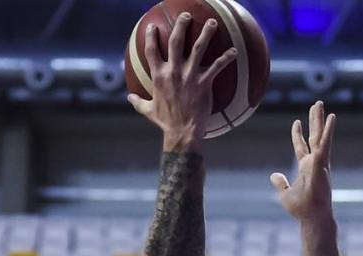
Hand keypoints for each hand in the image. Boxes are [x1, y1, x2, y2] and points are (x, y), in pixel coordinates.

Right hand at [127, 12, 237, 149]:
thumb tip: (129, 98)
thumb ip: (138, 102)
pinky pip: (217, 66)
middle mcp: (173, 71)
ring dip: (206, 33)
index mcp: (158, 76)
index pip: (152, 51)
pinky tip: (234, 51)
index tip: (153, 27)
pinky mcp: (203, 83)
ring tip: (211, 22)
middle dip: (181, 25)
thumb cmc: (165, 122)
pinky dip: (226, 58)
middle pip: (176, 41)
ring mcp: (189, 76)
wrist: (181, 132)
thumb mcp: (148, 110)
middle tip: (186, 14)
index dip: (152, 37)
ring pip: (198, 48)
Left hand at [271, 101, 336, 223]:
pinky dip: (329, 130)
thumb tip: (274, 175)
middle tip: (316, 104)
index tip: (297, 121)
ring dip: (321, 120)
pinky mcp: (322, 163)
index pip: (301, 146)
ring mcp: (320, 161)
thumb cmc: (302, 208)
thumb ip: (280, 183)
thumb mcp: (285, 193)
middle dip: (314, 120)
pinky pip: (325, 143)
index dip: (298, 134)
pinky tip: (331, 117)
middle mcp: (314, 162)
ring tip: (321, 105)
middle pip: (314, 136)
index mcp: (306, 167)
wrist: (312, 216)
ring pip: (320, 136)